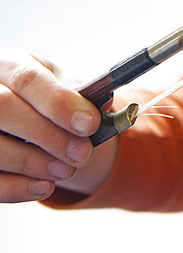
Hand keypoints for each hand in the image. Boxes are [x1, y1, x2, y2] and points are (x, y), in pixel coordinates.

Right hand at [0, 47, 104, 201]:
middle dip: (48, 134)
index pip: (27, 79)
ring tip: (67, 170)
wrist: (25, 110)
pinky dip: (17, 187)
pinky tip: (44, 186)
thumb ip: (79, 93)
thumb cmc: (43, 95)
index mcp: (9, 65)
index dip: (58, 103)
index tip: (89, 124)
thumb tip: (103, 106)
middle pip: (4, 108)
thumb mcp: (60, 84)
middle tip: (83, 153)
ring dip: (33, 163)